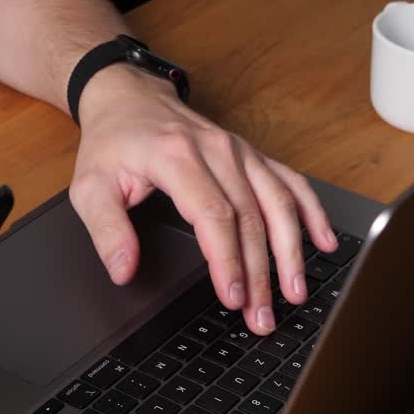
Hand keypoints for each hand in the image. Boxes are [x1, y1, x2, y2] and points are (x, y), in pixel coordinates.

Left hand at [69, 65, 337, 335]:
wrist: (127, 97)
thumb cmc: (112, 142)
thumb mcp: (89, 186)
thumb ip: (106, 231)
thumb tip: (123, 270)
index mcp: (177, 157)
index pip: (214, 216)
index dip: (228, 260)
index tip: (233, 296)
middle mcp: (216, 150)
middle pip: (251, 218)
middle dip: (261, 273)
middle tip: (262, 316)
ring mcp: (239, 151)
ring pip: (278, 203)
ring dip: (291, 251)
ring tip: (295, 292)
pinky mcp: (250, 154)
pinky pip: (290, 182)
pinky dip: (311, 212)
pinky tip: (324, 241)